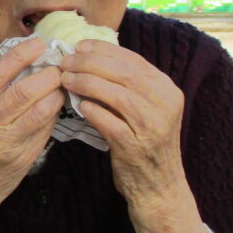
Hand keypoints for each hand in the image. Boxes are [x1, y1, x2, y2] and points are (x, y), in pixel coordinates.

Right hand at [0, 37, 64, 232]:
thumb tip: (23, 58)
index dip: (22, 54)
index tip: (40, 43)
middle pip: (23, 90)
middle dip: (47, 74)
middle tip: (60, 65)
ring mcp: (2, 142)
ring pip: (39, 109)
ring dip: (56, 93)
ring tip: (61, 84)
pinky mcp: (19, 156)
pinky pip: (43, 129)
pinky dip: (53, 113)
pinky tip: (57, 104)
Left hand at [59, 39, 206, 232]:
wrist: (157, 186)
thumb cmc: (143, 141)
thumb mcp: (143, 108)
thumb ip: (125, 84)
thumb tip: (88, 56)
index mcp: (167, 90)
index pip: (133, 60)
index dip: (103, 50)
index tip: (78, 46)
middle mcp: (165, 105)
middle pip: (124, 73)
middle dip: (90, 64)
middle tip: (65, 61)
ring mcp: (153, 127)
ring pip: (117, 95)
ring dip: (87, 84)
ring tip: (65, 79)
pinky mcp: (136, 147)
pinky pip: (109, 122)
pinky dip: (91, 110)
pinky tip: (77, 105)